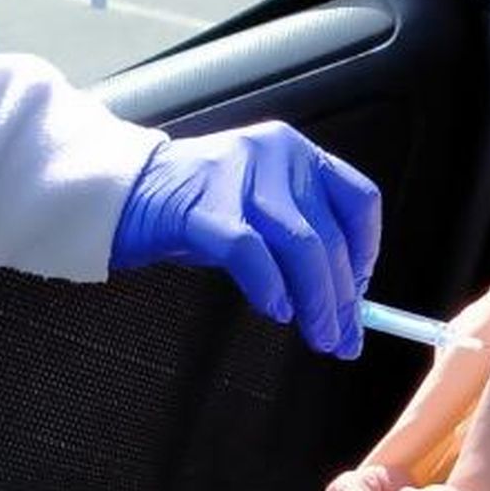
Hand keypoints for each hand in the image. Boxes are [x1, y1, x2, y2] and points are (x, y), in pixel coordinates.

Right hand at [110, 121, 380, 357]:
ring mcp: (239, 177)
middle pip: (330, 235)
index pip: (359, 200)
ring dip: (318, 302)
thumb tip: (344, 296)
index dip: (368, 253)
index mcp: (296, 152)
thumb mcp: (259, 209)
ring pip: (302, 247)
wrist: (121, 191)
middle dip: (344, 297)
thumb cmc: (195, 208)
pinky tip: (277, 310)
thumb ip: (301, 240)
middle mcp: (275, 155)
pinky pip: (252, 254)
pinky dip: (271, 288)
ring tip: (321, 336)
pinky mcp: (203, 207)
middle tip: (345, 338)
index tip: (363, 294)